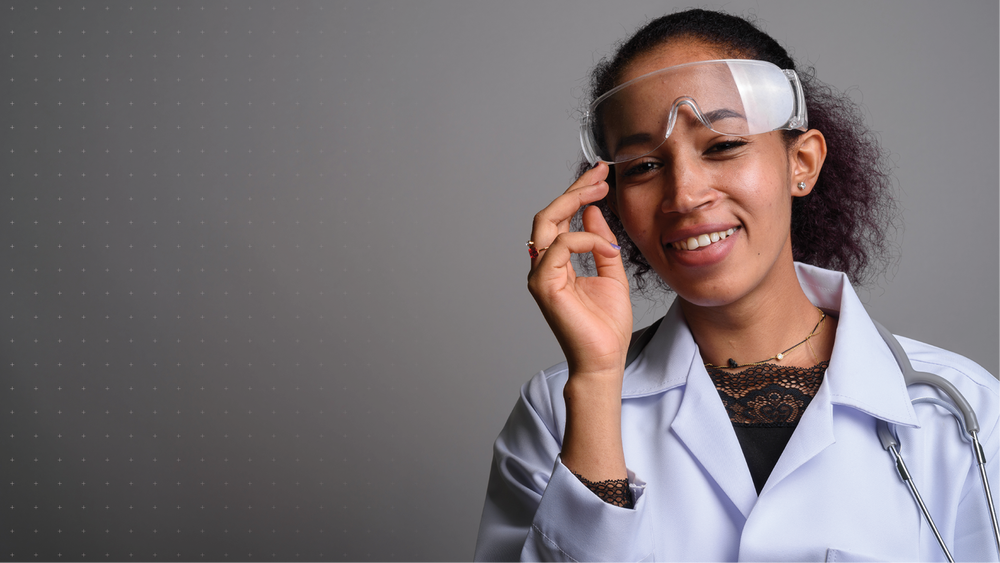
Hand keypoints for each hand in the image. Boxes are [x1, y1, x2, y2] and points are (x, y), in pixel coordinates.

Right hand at [527, 162, 632, 381]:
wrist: (604, 359)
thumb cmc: (606, 326)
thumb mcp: (611, 274)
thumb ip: (601, 243)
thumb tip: (593, 212)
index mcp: (558, 263)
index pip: (562, 220)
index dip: (579, 194)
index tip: (601, 176)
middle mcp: (544, 266)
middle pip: (549, 215)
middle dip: (575, 189)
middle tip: (600, 174)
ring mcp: (540, 275)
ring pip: (546, 223)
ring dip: (574, 202)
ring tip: (601, 191)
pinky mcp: (544, 285)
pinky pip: (559, 247)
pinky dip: (584, 239)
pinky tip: (605, 245)